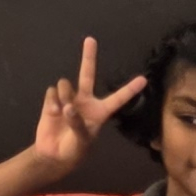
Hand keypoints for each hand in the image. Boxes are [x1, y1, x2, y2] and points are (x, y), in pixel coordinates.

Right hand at [26, 36, 146, 181]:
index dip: (130, 89)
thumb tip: (69, 107)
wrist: (53, 155)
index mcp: (100, 112)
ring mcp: (69, 99)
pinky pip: (52, 91)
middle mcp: (86, 101)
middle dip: (88, 57)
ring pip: (65, 84)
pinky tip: (53, 113)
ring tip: (63, 112)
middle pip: (88, 74)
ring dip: (63, 95)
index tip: (144, 79)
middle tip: (90, 40)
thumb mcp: (82, 142)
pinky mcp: (53, 100)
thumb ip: (79, 124)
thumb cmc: (74, 151)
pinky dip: (52, 102)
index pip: (118, 98)